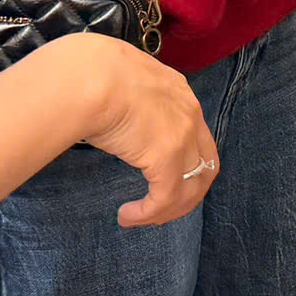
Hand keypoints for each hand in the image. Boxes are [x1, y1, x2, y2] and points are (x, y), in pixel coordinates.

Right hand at [37, 35, 216, 228]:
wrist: (90, 76)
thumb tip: (113, 118)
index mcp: (178, 93)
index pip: (197, 137)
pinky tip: (127, 215)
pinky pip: (166, 198)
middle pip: (205, 167)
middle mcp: (189, 114)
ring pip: (191, 188)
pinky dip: (148, 214)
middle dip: (187, 195)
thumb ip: (129, 102)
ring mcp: (183, 135)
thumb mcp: (122, 84)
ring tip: (140, 218)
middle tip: (159, 211)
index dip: (186, 166)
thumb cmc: (91, 76)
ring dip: (167, 210)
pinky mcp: (167, 156)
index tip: (163, 181)